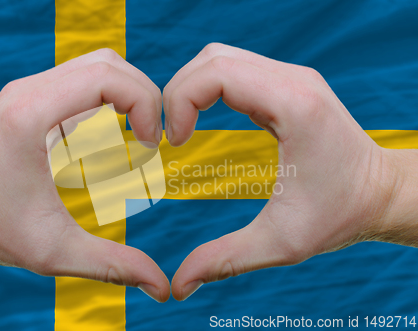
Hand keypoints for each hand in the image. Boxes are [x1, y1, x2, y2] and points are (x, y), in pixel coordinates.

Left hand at [0, 49, 169, 301]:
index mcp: (32, 116)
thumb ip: (112, 266)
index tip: (152, 144)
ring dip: (130, 94)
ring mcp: (31, 89)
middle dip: (145, 97)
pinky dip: (113, 97)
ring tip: (139, 135)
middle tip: (153, 140)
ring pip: (99, 64)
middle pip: (108, 64)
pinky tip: (116, 133)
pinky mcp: (35, 96)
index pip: (106, 77)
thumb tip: (162, 287)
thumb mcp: (56, 253)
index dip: (144, 104)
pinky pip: (86, 78)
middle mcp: (29, 91)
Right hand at [164, 43, 417, 300]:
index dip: (180, 101)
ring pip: (221, 57)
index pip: (217, 73)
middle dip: (177, 92)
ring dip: (191, 87)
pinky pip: (235, 68)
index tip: (173, 142)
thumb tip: (178, 286)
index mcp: (294, 106)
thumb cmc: (340, 215)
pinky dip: (208, 87)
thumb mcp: (281, 243)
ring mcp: (292, 77)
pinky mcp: (288, 84)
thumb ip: (225, 260)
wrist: (381, 193)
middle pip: (212, 59)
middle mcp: (294, 80)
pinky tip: (202, 118)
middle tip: (169, 136)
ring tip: (181, 127)